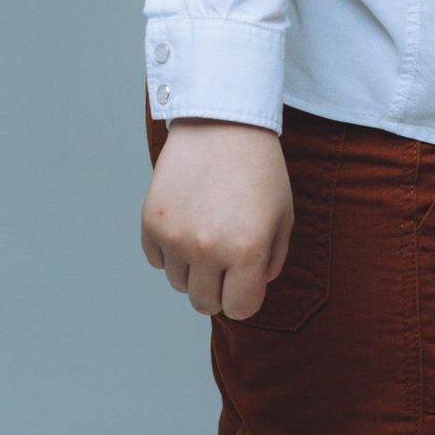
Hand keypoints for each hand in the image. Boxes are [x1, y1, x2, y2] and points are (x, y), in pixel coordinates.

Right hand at [141, 119, 294, 319]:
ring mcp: (175, 237)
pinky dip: (169, 251)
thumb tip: (249, 291)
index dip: (245, 297)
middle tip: (225, 260)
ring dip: (192, 269)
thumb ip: (271, 262)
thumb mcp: (283, 217)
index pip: (240, 309)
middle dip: (217, 289)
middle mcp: (207, 250)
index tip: (245, 279)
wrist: (222, 124)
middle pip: (204, 303)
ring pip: (178, 283)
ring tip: (207, 233)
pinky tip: (187, 221)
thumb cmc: (260, 170)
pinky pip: (156, 260)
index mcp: (246, 251)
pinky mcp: (151, 222)